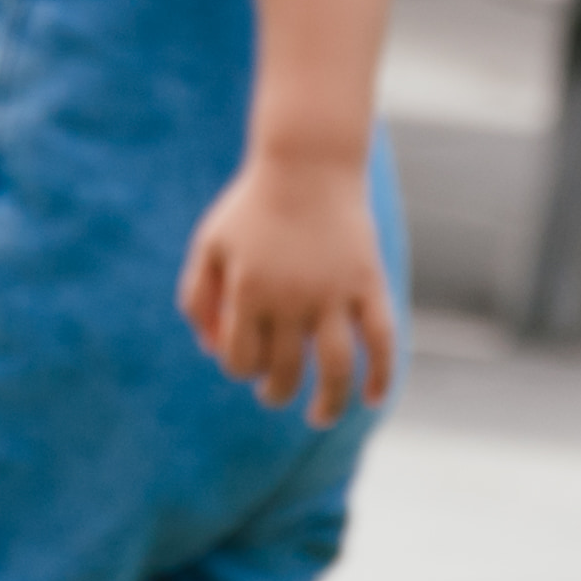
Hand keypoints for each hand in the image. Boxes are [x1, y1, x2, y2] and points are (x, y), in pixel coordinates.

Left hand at [179, 154, 396, 423]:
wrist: (308, 163)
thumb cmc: (253, 206)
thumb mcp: (211, 244)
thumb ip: (197, 296)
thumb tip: (209, 349)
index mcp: (248, 290)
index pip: (239, 359)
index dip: (239, 368)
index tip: (246, 360)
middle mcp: (291, 297)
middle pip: (284, 371)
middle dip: (275, 392)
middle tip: (274, 392)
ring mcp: (333, 292)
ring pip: (335, 368)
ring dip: (329, 402)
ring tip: (319, 417)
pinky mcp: (367, 283)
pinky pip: (382, 337)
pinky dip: (383, 373)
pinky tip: (376, 399)